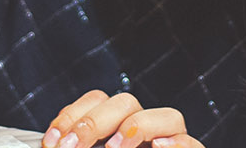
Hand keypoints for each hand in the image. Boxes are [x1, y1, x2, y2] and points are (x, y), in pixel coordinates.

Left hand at [41, 90, 204, 147]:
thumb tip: (55, 146)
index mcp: (115, 134)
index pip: (97, 102)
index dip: (73, 115)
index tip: (53, 141)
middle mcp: (143, 138)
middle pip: (126, 103)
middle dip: (94, 122)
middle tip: (73, 147)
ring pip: (168, 117)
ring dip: (138, 125)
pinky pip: (192, 146)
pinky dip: (177, 144)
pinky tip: (159, 147)